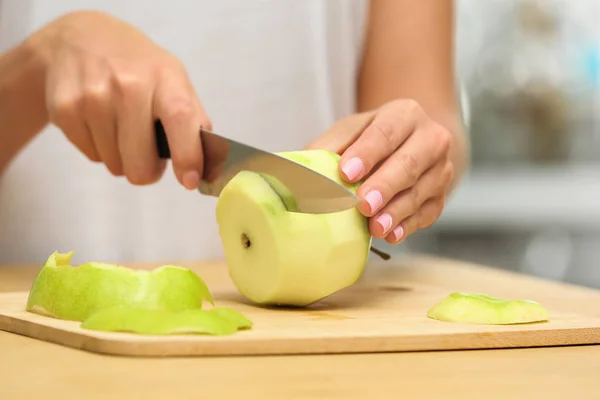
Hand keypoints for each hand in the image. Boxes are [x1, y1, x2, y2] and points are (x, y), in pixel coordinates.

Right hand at [31, 10, 210, 188]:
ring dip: (122, 156)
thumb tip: (209, 163)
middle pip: (140, 165)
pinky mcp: (65, 110)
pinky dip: (100, 148)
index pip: (180, 118)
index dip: (187, 155)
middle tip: (147, 151)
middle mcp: (128, 86)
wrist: (78, 39)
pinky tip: (99, 122)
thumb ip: (194, 119)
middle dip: (147, 169)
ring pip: (116, 165)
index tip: (189, 180)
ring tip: (121, 127)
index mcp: (164, 78)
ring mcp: (93, 98)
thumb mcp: (174, 78)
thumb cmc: (137, 67)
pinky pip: (92, 157)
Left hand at [306, 99, 453, 243]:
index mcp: (404, 114)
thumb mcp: (349, 133)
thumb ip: (327, 148)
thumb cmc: (372, 139)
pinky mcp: (441, 196)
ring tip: (375, 228)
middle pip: (409, 163)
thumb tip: (295, 172)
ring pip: (420, 191)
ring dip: (396, 212)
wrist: (411, 144)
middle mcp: (430, 138)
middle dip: (385, 185)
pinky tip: (392, 235)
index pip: (386, 132)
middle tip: (363, 205)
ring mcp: (440, 169)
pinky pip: (428, 213)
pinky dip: (409, 226)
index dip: (367, 153)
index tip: (346, 173)